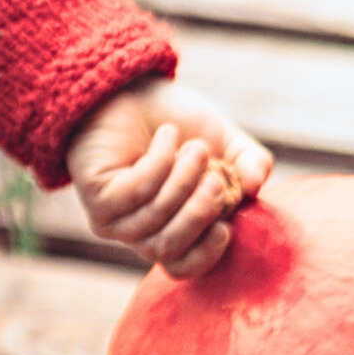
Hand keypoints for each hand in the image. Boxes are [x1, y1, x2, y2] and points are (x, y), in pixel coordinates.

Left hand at [64, 83, 275, 276]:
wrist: (131, 88)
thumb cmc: (177, 120)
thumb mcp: (225, 142)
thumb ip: (249, 163)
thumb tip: (257, 185)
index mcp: (170, 229)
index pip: (182, 267)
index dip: (206, 254)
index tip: (225, 225)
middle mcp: (139, 232)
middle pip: (170, 249)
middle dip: (199, 212)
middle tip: (215, 177)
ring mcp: (114, 219)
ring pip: (155, 216)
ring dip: (183, 178)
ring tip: (193, 147)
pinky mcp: (96, 197)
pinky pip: (136, 191)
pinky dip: (160, 161)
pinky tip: (165, 136)